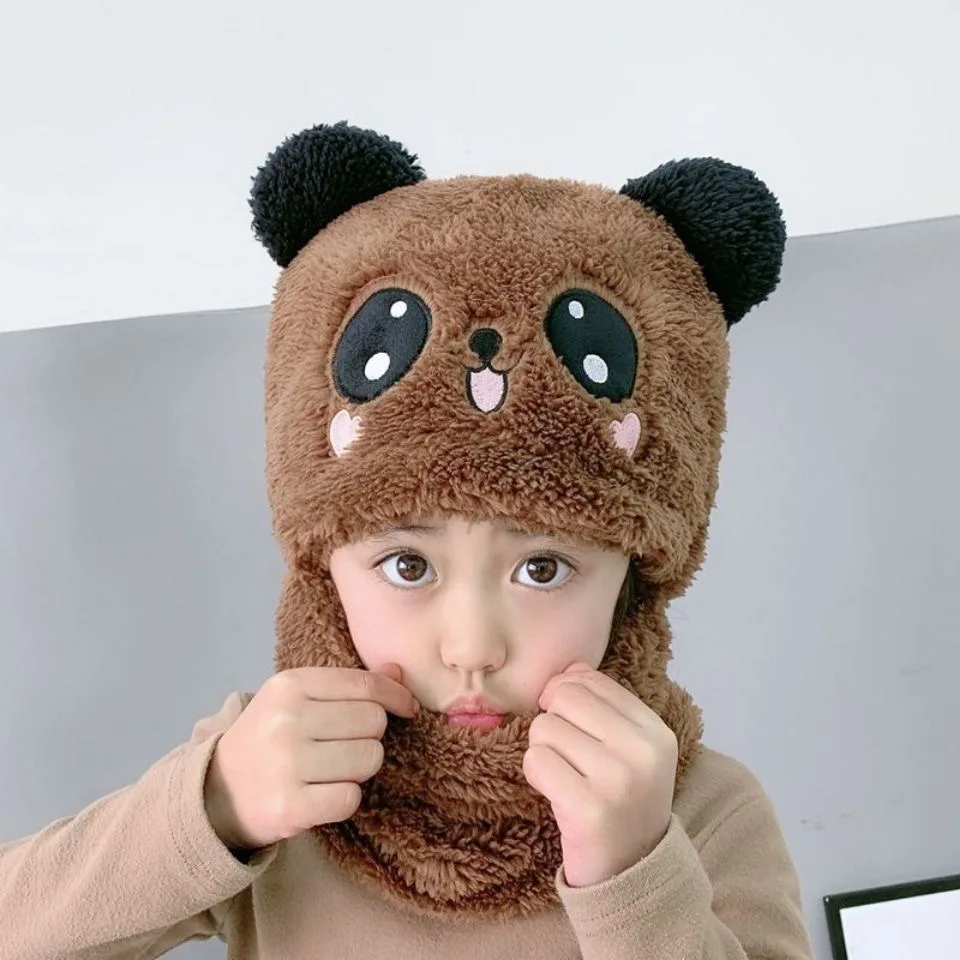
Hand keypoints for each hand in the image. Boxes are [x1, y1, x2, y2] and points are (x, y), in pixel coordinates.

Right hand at [203, 664, 418, 851]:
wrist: (218, 792)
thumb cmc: (270, 737)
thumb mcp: (298, 699)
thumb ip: (348, 684)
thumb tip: (399, 672)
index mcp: (290, 684)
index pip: (365, 685)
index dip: (396, 696)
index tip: (406, 708)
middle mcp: (287, 719)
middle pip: (373, 722)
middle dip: (371, 736)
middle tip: (345, 746)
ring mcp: (286, 763)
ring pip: (368, 759)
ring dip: (360, 769)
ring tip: (333, 770)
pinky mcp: (289, 806)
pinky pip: (351, 798)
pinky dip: (345, 798)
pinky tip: (323, 794)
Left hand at [522, 663, 677, 887]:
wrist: (631, 871)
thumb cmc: (621, 799)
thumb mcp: (628, 748)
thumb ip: (602, 703)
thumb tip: (570, 668)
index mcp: (655, 731)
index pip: (591, 680)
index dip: (566, 695)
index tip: (572, 725)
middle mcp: (643, 751)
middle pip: (563, 698)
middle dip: (553, 721)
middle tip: (567, 754)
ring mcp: (617, 780)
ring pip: (545, 728)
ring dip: (543, 752)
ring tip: (566, 776)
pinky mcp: (588, 808)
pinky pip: (536, 761)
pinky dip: (536, 774)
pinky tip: (556, 792)